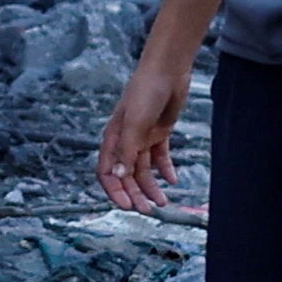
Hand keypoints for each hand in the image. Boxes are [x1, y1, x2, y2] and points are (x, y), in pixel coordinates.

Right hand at [97, 57, 187, 210]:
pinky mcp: (160, 133)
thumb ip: (127, 151)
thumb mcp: (134, 123)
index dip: (115, 190)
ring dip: (151, 186)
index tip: (127, 206)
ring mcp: (142, 137)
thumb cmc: (145, 92)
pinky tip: (173, 180)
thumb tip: (118, 176)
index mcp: (113, 138)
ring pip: (144, 170)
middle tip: (148, 210)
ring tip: (163, 202)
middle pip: (127, 175)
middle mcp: (125, 141)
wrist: (168, 70)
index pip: (108, 172)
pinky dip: (166, 169)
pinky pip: (160, 157)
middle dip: (136, 193)